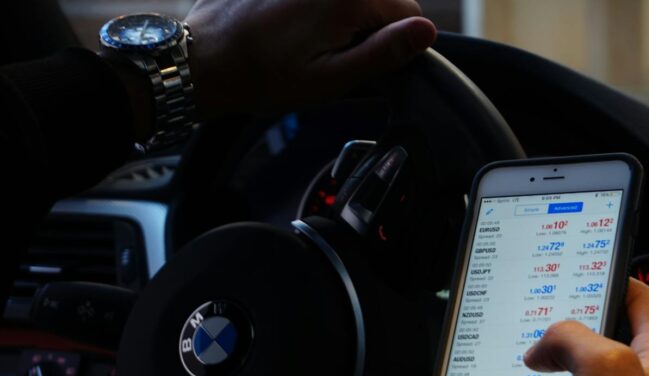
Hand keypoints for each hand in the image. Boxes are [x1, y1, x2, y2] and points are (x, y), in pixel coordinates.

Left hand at [184, 0, 436, 116]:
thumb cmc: (265, 75)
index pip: (409, 11)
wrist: (207, 60)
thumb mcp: (332, 78)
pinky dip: (319, 8)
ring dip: (343, 15)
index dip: (393, 43)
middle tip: (330, 52)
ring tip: (307, 39)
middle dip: (368, 25)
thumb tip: (427, 32)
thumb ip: (385, 52)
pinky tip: (293, 26)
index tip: (362, 59)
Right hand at [524, 279, 648, 375]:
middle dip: (573, 326)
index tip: (588, 268)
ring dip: (556, 363)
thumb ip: (574, 338)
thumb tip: (545, 345)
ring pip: (584, 373)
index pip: (644, 301)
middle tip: (545, 319)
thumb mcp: (605, 366)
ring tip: (531, 357)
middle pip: (606, 337)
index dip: (617, 279)